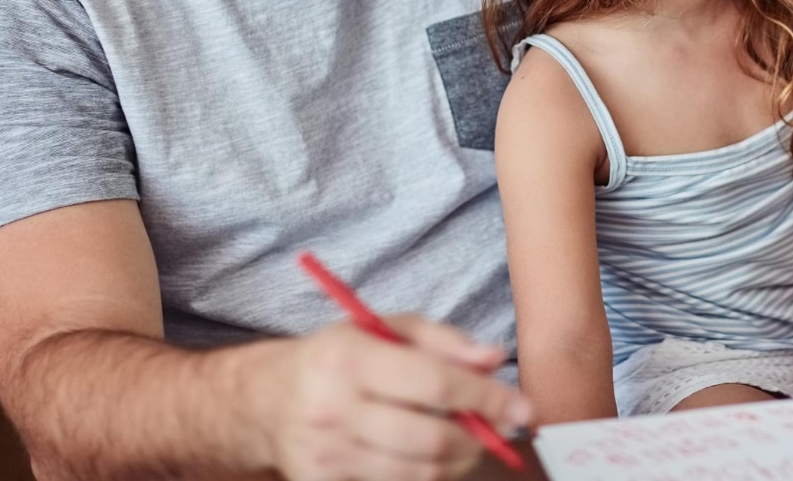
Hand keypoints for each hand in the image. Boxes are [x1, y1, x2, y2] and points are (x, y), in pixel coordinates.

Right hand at [266, 316, 532, 480]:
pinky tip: (433, 453)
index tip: (523, 406)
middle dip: (479, 437)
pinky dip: (428, 474)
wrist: (269, 401)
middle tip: (502, 426)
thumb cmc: (341, 356)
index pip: (433, 384)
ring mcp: (326, 456)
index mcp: (349, 358)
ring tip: (469, 438)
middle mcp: (333, 409)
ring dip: (460, 459)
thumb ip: (444, 339)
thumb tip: (494, 359)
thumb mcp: (386, 327)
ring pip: (418, 472)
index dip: (486, 398)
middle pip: (429, 439)